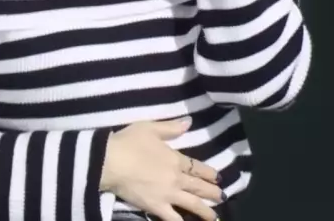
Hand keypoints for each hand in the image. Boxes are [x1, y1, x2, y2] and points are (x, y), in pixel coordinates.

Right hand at [100, 119, 223, 220]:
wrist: (111, 162)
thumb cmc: (129, 142)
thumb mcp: (150, 128)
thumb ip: (171, 127)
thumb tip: (189, 122)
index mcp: (176, 159)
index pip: (197, 167)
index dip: (209, 173)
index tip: (219, 178)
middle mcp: (176, 178)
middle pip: (198, 186)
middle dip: (212, 192)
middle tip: (222, 197)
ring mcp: (167, 194)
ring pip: (192, 204)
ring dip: (205, 211)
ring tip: (214, 217)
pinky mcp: (156, 207)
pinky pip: (173, 219)